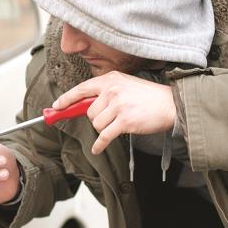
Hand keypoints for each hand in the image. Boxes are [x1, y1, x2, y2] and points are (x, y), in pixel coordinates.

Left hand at [52, 71, 175, 154]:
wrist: (171, 105)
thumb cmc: (149, 97)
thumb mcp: (126, 85)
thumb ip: (107, 92)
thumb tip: (85, 105)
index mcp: (111, 79)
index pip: (82, 89)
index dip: (67, 99)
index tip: (57, 106)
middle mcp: (112, 90)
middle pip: (89, 112)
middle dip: (97, 119)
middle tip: (112, 118)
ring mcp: (118, 105)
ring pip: (96, 124)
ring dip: (104, 129)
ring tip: (120, 124)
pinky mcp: (124, 121)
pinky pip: (104, 136)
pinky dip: (100, 145)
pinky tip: (98, 148)